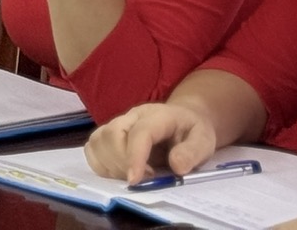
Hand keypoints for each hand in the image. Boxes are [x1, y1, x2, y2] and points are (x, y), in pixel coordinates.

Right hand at [83, 102, 219, 182]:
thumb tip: (176, 166)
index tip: (134, 181)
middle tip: (145, 178)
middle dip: (123, 163)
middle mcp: (132, 116)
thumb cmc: (193, 131)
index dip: (134, 156)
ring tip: (134, 175)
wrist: (183, 119)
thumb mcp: (204, 140)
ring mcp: (118, 123)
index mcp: (157, 115)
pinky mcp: (108, 134)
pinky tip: (119, 172)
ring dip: (111, 165)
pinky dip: (101, 165)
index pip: (139, 132)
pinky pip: (92, 149)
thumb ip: (192, 152)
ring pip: (98, 141)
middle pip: (112, 135)